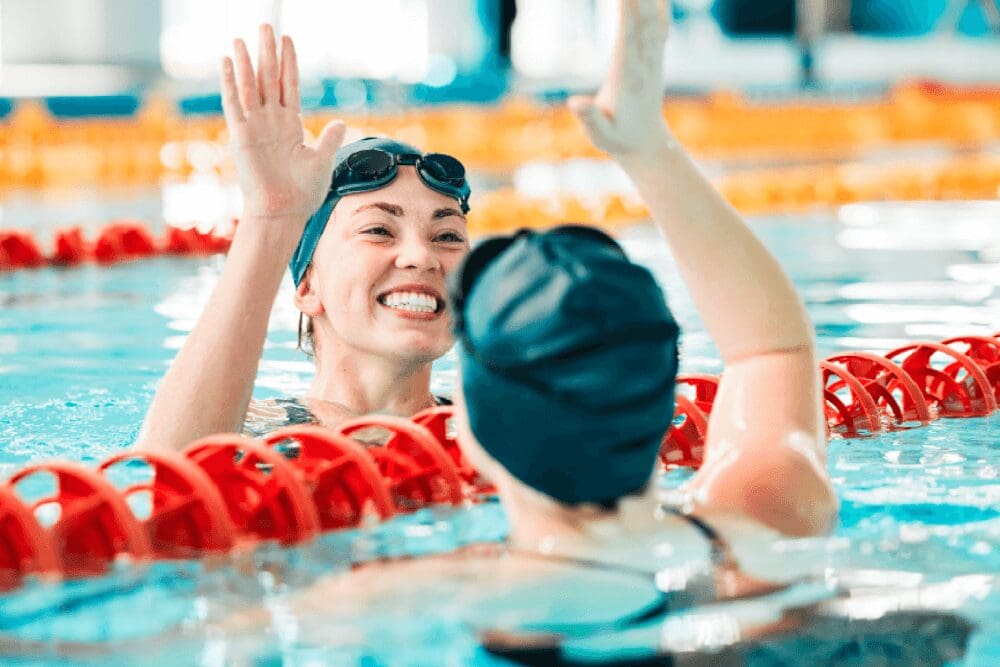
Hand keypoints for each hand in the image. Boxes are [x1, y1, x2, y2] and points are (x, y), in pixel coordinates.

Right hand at [221, 24, 345, 220]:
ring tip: (243, 37)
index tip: (287, 40)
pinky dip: (229, 82)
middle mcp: (271, 122)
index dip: (288, 63)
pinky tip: (227, 61)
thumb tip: (340, 122)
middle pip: (268, 78)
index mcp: (290, 125)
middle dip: (267, 52)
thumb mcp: (322, 160)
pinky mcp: (241, 135)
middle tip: (265, 25)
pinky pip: (233, 103)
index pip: (288, 85)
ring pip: (249, 86)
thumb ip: (329, 139)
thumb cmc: (303, 193)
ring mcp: (255, 127)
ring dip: (246, 61)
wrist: (284, 213)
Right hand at [568, 0, 673, 159]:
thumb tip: (574, 103)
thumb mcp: (600, 135)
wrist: (647, 145)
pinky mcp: (655, 60)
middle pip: (644, 22)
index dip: (626, 12)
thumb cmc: (619, 139)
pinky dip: (660, 8)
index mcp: (628, 77)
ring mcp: (652, 61)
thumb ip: (589, 119)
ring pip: (654, 21)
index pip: (628, 37)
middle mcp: (644, 64)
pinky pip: (660, 28)